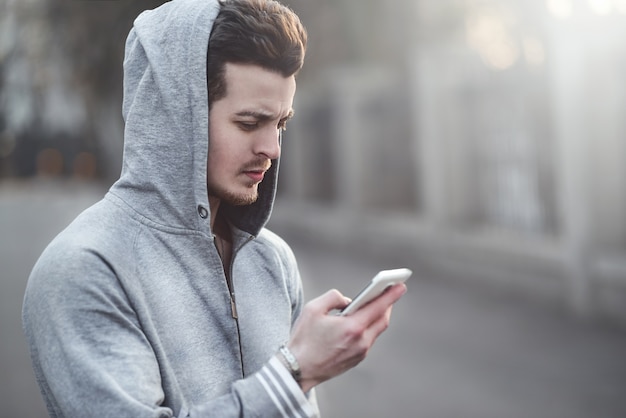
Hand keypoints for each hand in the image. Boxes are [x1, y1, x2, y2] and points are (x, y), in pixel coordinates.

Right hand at [286, 283, 405, 391]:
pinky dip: (369, 327)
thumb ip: (333, 297)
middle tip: (390, 291)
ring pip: (376, 331)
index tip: (401, 285)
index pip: (378, 307)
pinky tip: (363, 320)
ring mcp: (360, 353)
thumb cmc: (304, 340)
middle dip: (387, 304)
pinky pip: (368, 340)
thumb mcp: (313, 309)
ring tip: (376, 303)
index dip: (391, 295)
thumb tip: (347, 301)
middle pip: (382, 320)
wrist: (298, 370)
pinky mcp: (356, 360)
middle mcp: (360, 342)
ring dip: (378, 316)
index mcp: (352, 328)